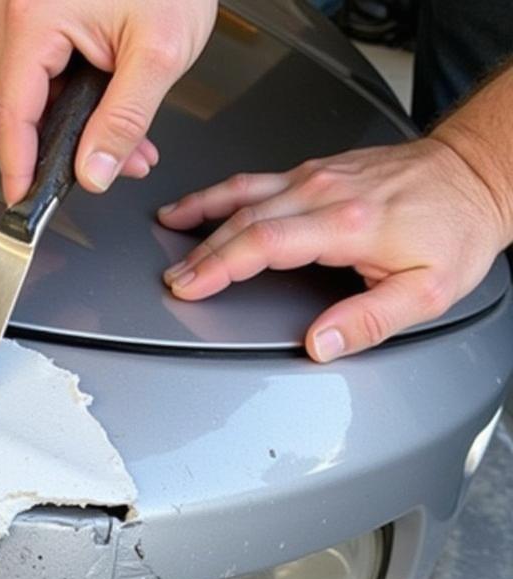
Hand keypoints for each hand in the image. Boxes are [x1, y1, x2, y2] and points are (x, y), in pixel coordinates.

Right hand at [0, 0, 217, 204]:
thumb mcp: (160, 52)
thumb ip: (125, 121)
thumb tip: (93, 171)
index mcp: (34, 17)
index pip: (11, 115)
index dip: (18, 168)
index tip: (26, 203)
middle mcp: (17, 11)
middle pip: (16, 109)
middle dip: (57, 155)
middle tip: (93, 182)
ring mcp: (26, 11)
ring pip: (35, 96)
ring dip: (76, 132)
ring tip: (127, 153)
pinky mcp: (42, 14)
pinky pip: (48, 74)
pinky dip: (79, 104)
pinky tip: (113, 122)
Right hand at [158, 139, 508, 360]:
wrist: (476, 173)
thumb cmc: (456, 230)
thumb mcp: (428, 292)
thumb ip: (370, 321)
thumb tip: (319, 342)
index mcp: (350, 223)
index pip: (265, 242)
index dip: (220, 266)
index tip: (189, 286)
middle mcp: (328, 192)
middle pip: (246, 218)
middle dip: (201, 251)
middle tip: (172, 279)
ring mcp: (321, 175)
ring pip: (246, 191)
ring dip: (202, 212)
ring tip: (169, 226)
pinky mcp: (320, 169)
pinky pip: (260, 179)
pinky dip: (224, 193)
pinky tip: (206, 203)